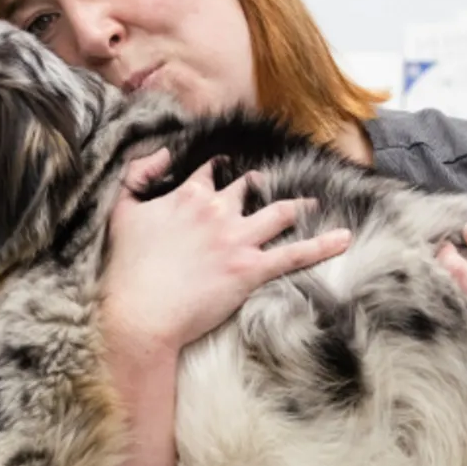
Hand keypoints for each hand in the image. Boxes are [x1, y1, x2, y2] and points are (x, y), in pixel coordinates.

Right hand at [101, 148, 352, 358]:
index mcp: (189, 196)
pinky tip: (344, 238)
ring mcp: (239, 239)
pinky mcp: (252, 269)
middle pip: (248, 188)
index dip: (218, 170)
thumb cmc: (127, 268)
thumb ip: (138, 173)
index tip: (224, 169)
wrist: (141, 312)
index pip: (210, 173)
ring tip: (312, 203)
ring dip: (298, 206)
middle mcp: (219, 211)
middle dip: (259, 184)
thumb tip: (161, 152)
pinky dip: (322, 245)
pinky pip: (295, 254)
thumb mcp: (122, 210)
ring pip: (279, 212)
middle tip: (268, 184)